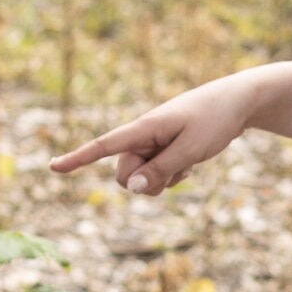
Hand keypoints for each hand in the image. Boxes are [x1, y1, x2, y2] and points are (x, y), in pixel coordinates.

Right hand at [49, 74, 254, 196]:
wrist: (239, 103)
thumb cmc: (215, 121)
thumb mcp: (190, 149)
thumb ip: (160, 170)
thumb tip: (130, 188)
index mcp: (144, 128)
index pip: (104, 145)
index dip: (78, 157)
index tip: (52, 167)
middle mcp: (143, 137)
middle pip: (125, 175)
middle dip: (145, 182)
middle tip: (177, 168)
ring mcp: (153, 145)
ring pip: (141, 179)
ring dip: (162, 181)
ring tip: (188, 162)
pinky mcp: (164, 151)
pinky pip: (157, 177)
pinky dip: (172, 176)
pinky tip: (191, 162)